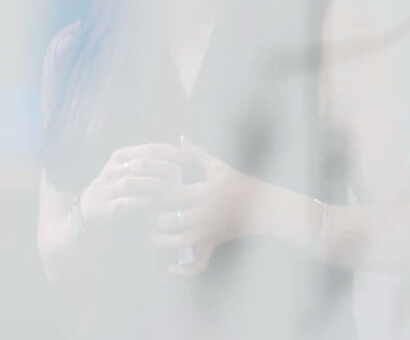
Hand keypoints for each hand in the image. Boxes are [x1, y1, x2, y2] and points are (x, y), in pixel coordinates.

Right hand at [79, 143, 187, 229]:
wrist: (90, 207)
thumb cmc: (120, 185)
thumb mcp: (131, 166)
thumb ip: (153, 157)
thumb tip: (186, 145)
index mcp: (121, 155)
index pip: (151, 149)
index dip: (173, 152)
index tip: (191, 158)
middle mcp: (113, 169)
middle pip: (144, 163)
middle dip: (166, 168)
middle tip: (182, 175)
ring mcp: (108, 188)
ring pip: (132, 182)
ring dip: (154, 185)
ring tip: (171, 188)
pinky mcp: (107, 207)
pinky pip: (125, 203)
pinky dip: (140, 202)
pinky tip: (153, 201)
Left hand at [147, 136, 264, 274]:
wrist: (263, 206)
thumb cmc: (239, 183)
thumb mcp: (218, 166)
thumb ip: (196, 154)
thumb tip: (181, 138)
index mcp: (203, 193)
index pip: (169, 195)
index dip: (154, 195)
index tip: (146, 193)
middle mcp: (203, 214)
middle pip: (168, 220)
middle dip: (154, 219)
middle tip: (148, 214)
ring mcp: (208, 231)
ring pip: (177, 243)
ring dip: (161, 241)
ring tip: (153, 235)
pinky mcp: (213, 243)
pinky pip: (198, 263)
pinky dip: (183, 270)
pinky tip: (170, 268)